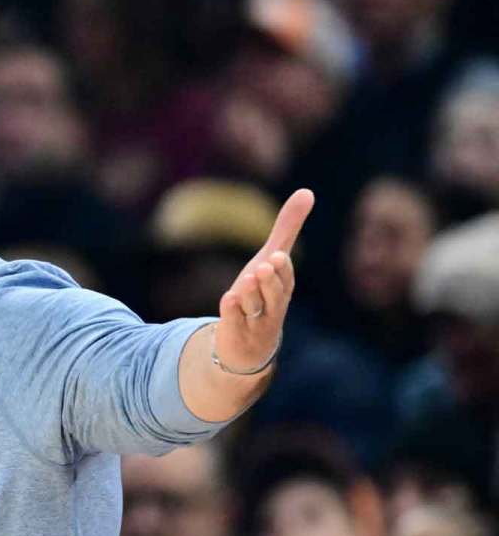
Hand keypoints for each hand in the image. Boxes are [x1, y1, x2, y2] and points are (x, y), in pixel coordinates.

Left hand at [214, 188, 312, 371]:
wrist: (248, 344)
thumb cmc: (262, 294)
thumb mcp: (272, 260)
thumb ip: (288, 228)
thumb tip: (307, 191)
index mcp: (282, 288)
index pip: (286, 279)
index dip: (282, 269)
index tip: (277, 256)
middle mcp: (272, 307)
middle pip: (274, 295)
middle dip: (270, 282)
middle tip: (264, 265)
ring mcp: (254, 323)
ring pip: (255, 309)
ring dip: (250, 295)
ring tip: (246, 279)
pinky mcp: (235, 334)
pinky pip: (234, 324)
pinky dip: (231, 313)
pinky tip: (227, 300)